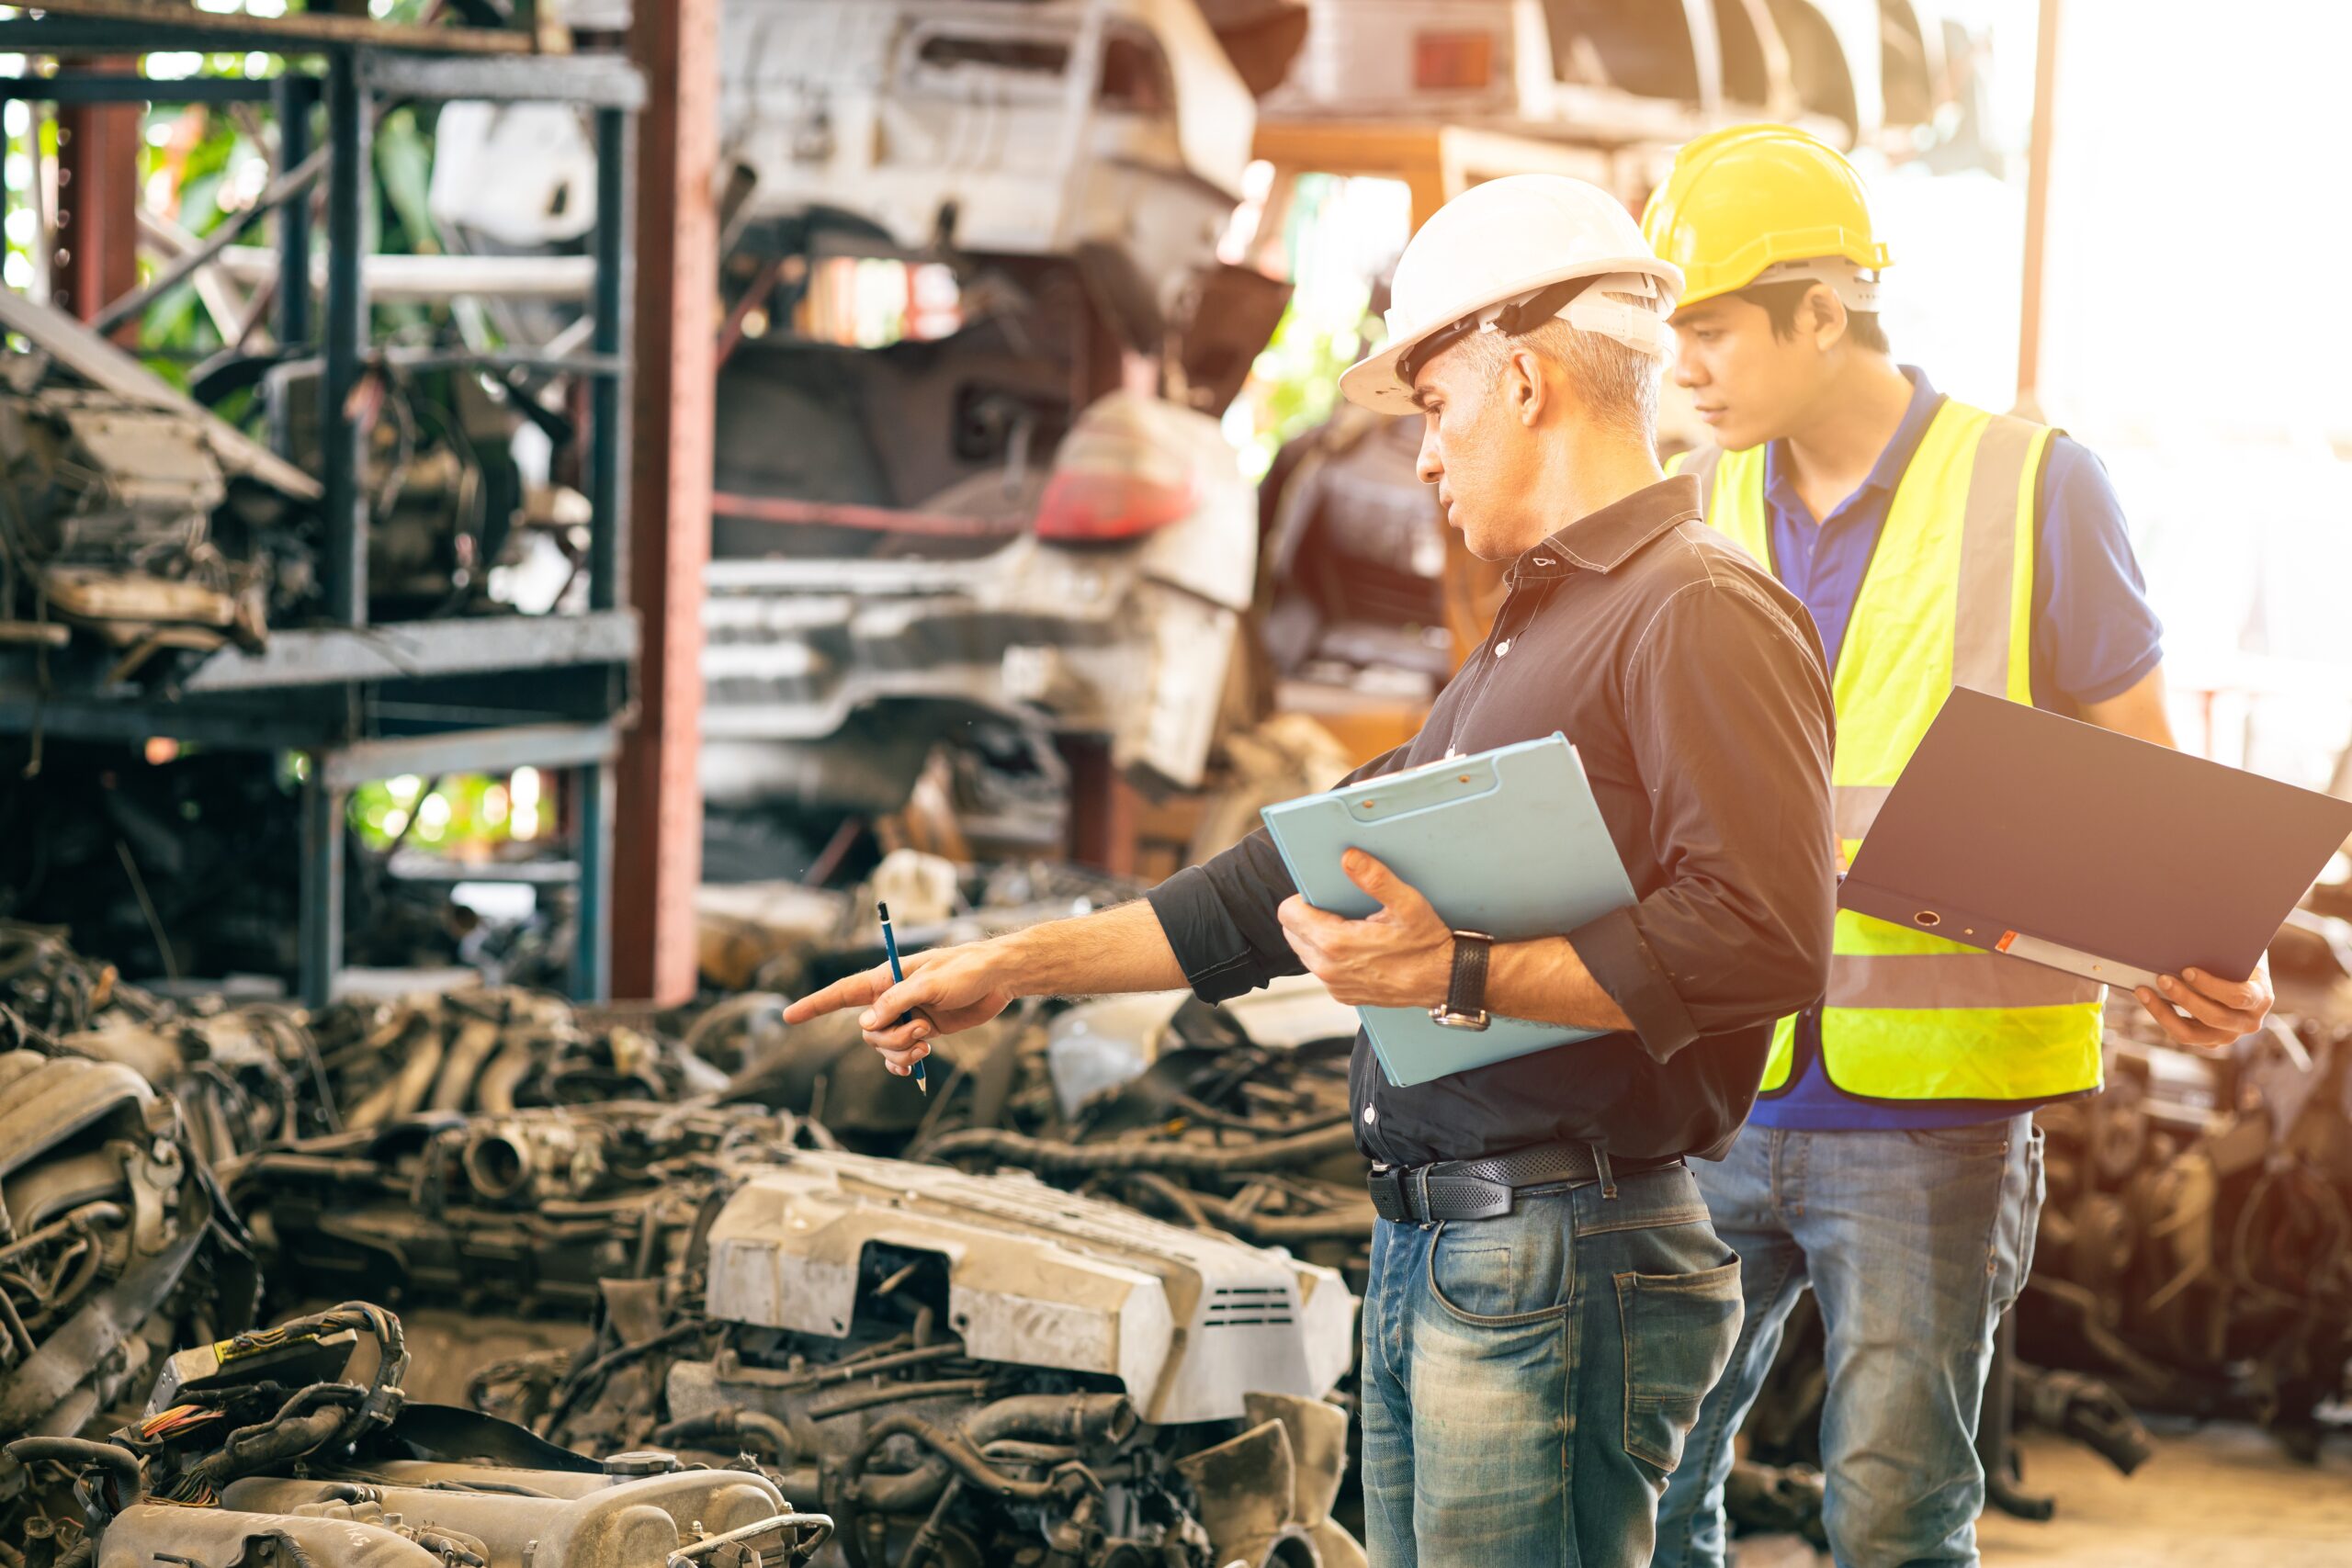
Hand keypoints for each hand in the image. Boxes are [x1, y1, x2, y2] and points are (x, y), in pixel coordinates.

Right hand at [783, 941, 1019, 1076]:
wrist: (997, 979)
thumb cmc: (965, 970)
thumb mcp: (929, 982)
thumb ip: (896, 1002)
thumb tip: (865, 1025)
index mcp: (886, 979)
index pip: (842, 993)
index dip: (814, 1005)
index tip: (788, 1016)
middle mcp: (891, 999)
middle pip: (867, 1032)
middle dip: (890, 1037)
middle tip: (922, 1027)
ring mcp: (906, 1017)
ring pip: (883, 1046)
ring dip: (902, 1048)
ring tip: (928, 1037)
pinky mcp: (922, 1032)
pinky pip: (899, 1056)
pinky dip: (903, 1062)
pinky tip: (915, 1063)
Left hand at [1277, 849, 1453, 1009]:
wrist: (1444, 981)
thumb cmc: (1427, 944)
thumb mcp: (1407, 904)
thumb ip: (1375, 879)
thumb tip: (1349, 857)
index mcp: (1335, 942)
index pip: (1288, 914)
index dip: (1301, 899)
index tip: (1321, 894)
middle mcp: (1328, 968)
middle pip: (1291, 933)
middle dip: (1306, 917)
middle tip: (1336, 909)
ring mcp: (1334, 985)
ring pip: (1304, 952)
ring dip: (1316, 937)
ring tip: (1347, 926)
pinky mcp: (1343, 995)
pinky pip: (1321, 969)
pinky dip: (1329, 956)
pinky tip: (1355, 948)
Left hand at [2133, 956, 2272, 1049]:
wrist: (2241, 973)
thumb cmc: (2236, 956)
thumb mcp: (2237, 950)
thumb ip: (2222, 950)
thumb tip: (2187, 939)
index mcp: (2260, 998)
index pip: (2238, 997)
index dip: (2211, 985)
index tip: (2187, 970)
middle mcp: (2248, 1022)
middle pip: (2213, 1017)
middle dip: (2184, 997)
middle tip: (2161, 978)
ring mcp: (2228, 1035)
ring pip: (2191, 1034)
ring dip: (2164, 1012)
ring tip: (2144, 991)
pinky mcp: (2208, 1040)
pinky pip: (2181, 1033)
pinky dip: (2162, 1016)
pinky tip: (2147, 998)